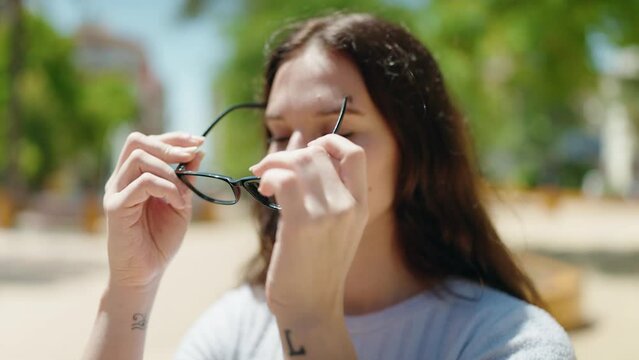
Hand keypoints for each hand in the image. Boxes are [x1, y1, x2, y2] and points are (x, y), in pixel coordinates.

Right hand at [103, 132, 203, 288]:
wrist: (146, 273)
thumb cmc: (160, 240)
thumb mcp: (180, 202)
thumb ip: (186, 178)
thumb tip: (198, 150)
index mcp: (134, 176)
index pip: (147, 142)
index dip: (173, 137)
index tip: (198, 142)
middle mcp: (120, 179)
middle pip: (137, 141)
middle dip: (169, 144)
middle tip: (191, 155)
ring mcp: (115, 192)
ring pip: (138, 158)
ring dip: (169, 171)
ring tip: (182, 194)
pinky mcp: (115, 207)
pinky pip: (141, 184)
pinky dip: (166, 188)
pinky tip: (177, 203)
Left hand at [250, 134, 368, 322]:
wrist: (311, 307)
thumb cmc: (315, 267)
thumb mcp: (334, 226)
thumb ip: (322, 189)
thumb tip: (298, 145)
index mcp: (361, 204)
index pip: (355, 153)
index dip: (328, 142)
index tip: (306, 151)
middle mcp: (349, 205)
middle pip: (318, 153)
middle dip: (288, 154)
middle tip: (269, 170)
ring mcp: (329, 214)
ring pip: (300, 160)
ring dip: (274, 163)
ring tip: (265, 181)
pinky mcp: (303, 224)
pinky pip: (284, 179)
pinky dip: (270, 176)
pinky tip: (264, 190)